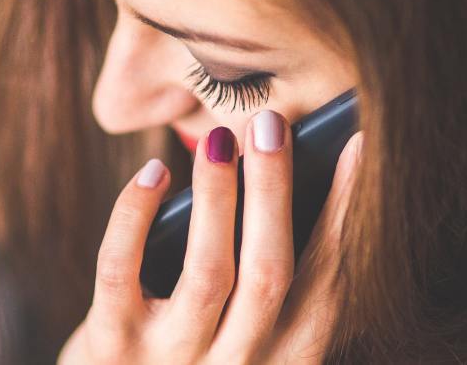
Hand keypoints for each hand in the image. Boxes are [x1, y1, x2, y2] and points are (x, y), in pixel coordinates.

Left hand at [60, 110, 363, 363]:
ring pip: (207, 272)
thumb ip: (263, 280)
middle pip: (270, 274)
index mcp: (282, 362)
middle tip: (272, 125)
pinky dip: (135, 215)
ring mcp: (171, 362)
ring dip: (217, 195)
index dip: (343, 214)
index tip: (355, 147)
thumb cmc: (187, 354)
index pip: (326, 286)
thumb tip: (282, 175)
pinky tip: (154, 173)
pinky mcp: (110, 347)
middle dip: (275, 193)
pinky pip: (122, 270)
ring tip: (220, 139)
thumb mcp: (239, 334)